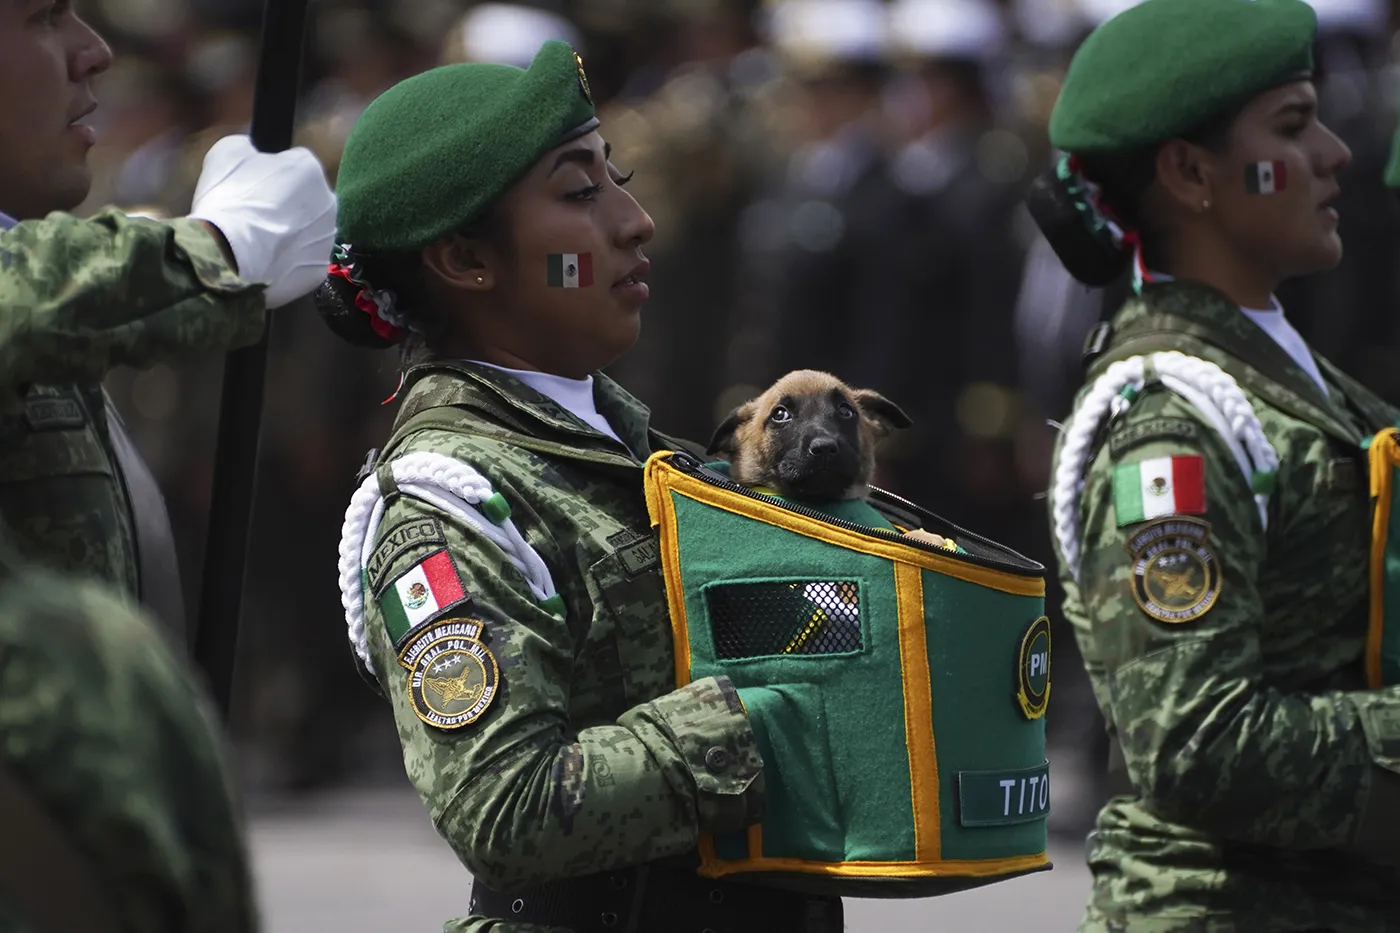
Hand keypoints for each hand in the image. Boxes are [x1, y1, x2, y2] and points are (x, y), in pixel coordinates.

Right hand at [188, 135, 336, 308]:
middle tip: (256, 212)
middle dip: (287, 202)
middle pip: (306, 197)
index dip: (273, 171)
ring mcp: (327, 238)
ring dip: (291, 232)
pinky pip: (304, 259)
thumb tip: (254, 152)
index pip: (295, 162)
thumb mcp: (226, 153)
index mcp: (310, 169)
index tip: (255, 183)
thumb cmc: (227, 200)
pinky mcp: (319, 268)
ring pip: (308, 229)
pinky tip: (268, 260)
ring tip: (260, 239)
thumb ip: (248, 147)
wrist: (227, 256)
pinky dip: (290, 260)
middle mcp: (329, 202)